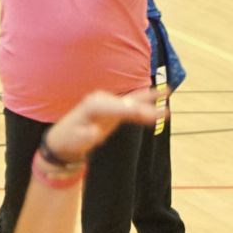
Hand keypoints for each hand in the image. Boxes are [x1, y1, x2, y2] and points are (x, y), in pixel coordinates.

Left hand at [42, 88, 162, 163]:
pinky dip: (146, 105)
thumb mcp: (75, 142)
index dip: (127, 110)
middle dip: (144, 106)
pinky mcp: (114, 108)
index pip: (113, 107)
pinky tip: (161, 102)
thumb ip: (86, 137)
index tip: (141, 114)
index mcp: (91, 106)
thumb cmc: (69, 140)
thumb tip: (94, 131)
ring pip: (133, 100)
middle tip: (163, 112)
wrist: (64, 139)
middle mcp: (101, 100)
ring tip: (168, 91)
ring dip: (150, 98)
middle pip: (126, 102)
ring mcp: (108, 102)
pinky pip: (133, 106)